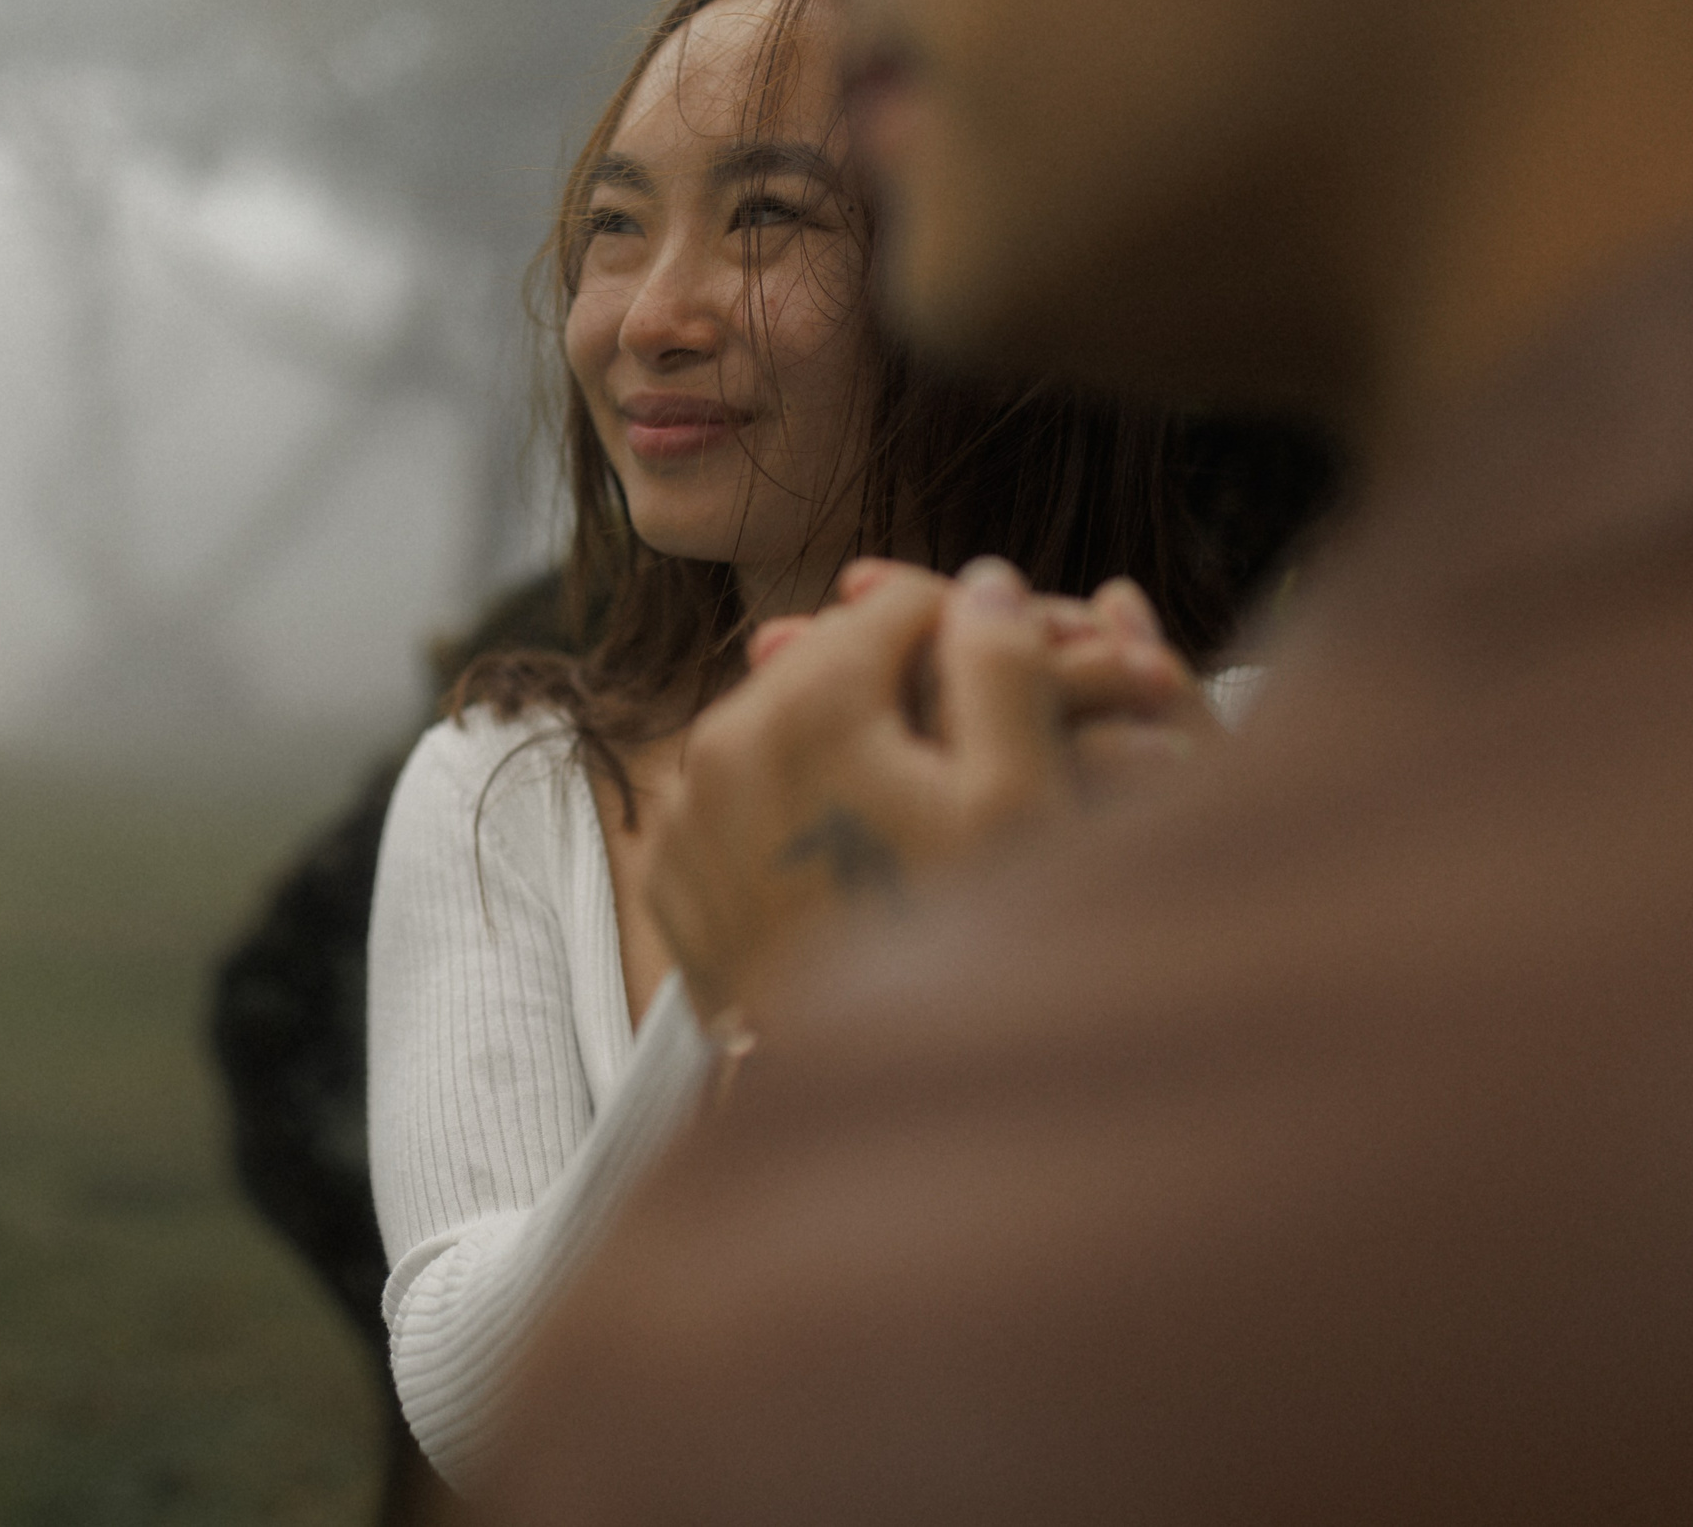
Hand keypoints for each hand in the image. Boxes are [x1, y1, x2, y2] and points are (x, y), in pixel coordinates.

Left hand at [647, 559, 1211, 1019]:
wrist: (872, 1111)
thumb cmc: (967, 953)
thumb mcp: (1023, 800)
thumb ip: (1005, 665)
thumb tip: (982, 581)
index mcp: (804, 704)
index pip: (896, 604)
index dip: (969, 623)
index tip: (1020, 669)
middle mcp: (719, 743)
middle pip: (826, 661)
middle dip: (901, 679)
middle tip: (975, 732)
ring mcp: (683, 816)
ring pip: (778, 727)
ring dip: (845, 738)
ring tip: (923, 794)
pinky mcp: (670, 878)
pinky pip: (738, 800)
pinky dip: (792, 803)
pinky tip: (856, 848)